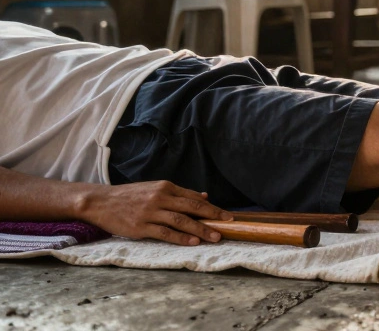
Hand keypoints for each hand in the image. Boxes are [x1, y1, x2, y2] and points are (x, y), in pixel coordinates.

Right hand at [79, 181, 231, 245]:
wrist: (100, 202)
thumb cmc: (130, 196)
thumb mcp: (155, 188)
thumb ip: (179, 193)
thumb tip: (204, 196)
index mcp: (166, 187)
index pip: (194, 198)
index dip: (212, 207)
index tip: (227, 215)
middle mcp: (160, 198)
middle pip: (192, 208)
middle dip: (213, 217)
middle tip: (228, 224)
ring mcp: (150, 213)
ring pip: (181, 221)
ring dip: (200, 230)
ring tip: (215, 237)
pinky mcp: (141, 227)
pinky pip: (165, 233)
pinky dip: (181, 238)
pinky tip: (193, 242)